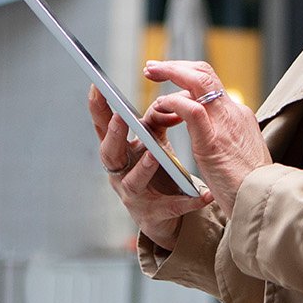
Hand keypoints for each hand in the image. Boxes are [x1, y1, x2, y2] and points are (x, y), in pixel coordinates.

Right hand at [87, 85, 212, 250]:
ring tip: (155, 155)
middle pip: (110, 154)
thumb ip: (155, 122)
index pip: (104, 128)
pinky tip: (204, 195)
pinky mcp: (153, 215)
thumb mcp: (153, 143)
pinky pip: (171, 207)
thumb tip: (167, 101)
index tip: (97, 87)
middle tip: (121, 117)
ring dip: (143, 167)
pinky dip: (187, 201)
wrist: (163, 215)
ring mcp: (133, 196)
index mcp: (119, 152)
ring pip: (133, 182)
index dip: (98, 110)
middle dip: (114, 136)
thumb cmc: (155, 171)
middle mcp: (120, 173)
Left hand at [144, 60, 271, 216]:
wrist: (264, 202)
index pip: (211, 83)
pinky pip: (192, 110)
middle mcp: (233, 113)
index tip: (170, 74)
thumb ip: (224, 136)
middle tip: (153, 67)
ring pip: (198, 80)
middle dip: (175, 66)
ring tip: (151, 74)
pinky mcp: (213, 142)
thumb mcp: (238, 152)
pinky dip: (173, 102)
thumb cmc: (248, 185)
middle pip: (204, 73)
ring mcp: (224, 124)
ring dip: (171, 72)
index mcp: (238, 116)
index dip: (188, 74)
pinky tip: (160, 105)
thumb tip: (205, 129)